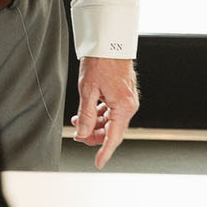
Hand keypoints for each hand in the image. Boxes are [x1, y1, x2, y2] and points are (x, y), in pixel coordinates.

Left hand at [72, 55, 138, 169]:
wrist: (109, 42)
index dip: (104, 152)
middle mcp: (129, 105)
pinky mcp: (122, 94)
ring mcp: (127, 100)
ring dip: (94, 124)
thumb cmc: (101, 62)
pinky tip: (87, 112)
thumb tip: (83, 133)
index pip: (114, 138)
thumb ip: (86, 114)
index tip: (98, 163)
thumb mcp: (88, 90)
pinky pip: (111, 112)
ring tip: (77, 121)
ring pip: (110, 122)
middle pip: (112, 131)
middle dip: (93, 135)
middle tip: (77, 134)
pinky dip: (99, 115)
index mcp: (123, 107)